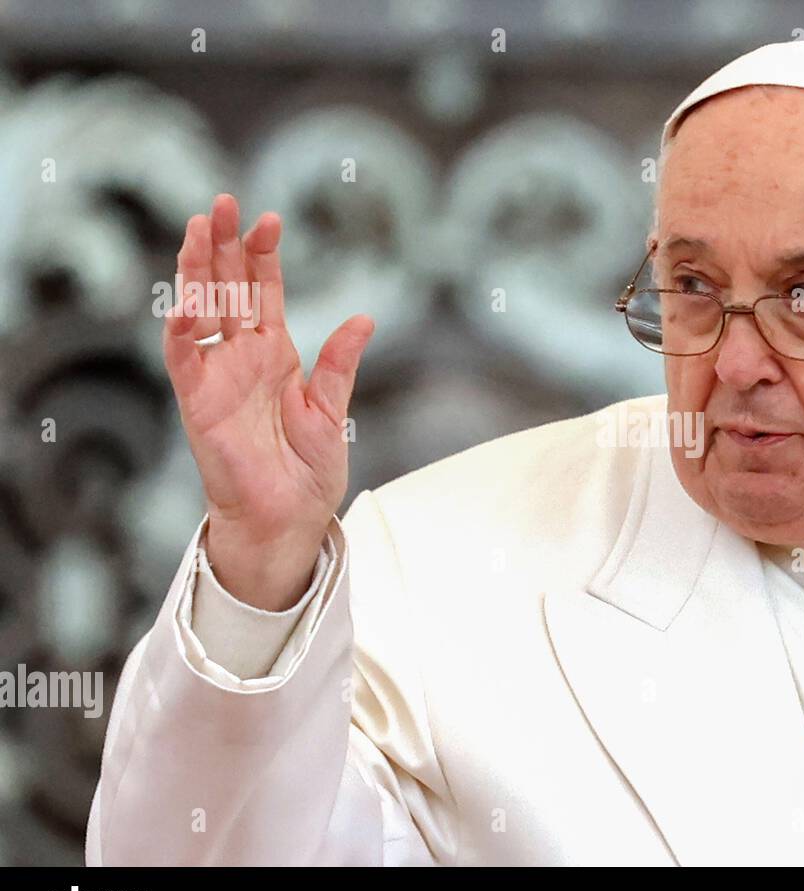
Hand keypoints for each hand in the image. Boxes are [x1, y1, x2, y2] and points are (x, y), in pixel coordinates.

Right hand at [163, 194, 372, 608]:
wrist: (289, 517)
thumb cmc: (309, 471)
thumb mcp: (333, 410)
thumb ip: (340, 363)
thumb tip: (364, 317)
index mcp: (276, 353)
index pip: (264, 291)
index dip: (264, 255)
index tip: (270, 219)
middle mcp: (242, 357)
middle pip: (228, 288)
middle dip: (225, 245)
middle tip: (224, 202)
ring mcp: (218, 376)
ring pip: (201, 310)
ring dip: (199, 271)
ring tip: (201, 228)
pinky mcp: (198, 402)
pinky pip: (184, 359)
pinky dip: (181, 330)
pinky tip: (186, 299)